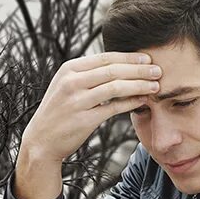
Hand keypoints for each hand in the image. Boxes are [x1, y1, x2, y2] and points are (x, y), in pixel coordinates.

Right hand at [15, 53, 159, 198]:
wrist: (41, 140)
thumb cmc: (58, 113)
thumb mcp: (66, 86)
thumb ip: (87, 75)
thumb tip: (118, 64)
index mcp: (68, 69)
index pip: (105, 58)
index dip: (129, 57)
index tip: (147, 59)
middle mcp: (71, 82)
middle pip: (113, 70)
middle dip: (139, 69)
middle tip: (158, 70)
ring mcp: (76, 101)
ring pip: (116, 87)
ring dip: (139, 85)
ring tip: (155, 85)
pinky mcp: (83, 119)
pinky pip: (113, 107)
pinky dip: (131, 103)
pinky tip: (142, 101)